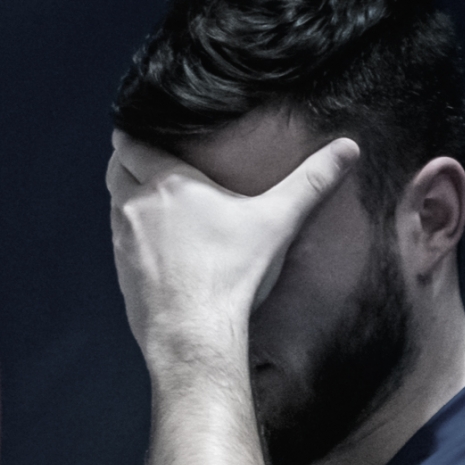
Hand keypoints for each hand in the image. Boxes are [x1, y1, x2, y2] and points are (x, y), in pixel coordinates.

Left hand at [105, 128, 358, 360]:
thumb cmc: (232, 274)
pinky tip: (153, 245)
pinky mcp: (121, 275)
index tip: (143, 128)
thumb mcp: (277, 220)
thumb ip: (312, 181)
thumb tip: (350, 147)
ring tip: (151, 197)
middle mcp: (135, 207)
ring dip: (127, 197)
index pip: (131, 143)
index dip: (133, 132)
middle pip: (116, 169)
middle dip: (127, 159)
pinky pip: (119, 243)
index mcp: (167, 182)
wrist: (194, 335)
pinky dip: (130, 235)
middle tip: (145, 157)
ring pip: (114, 206)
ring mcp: (122, 244)